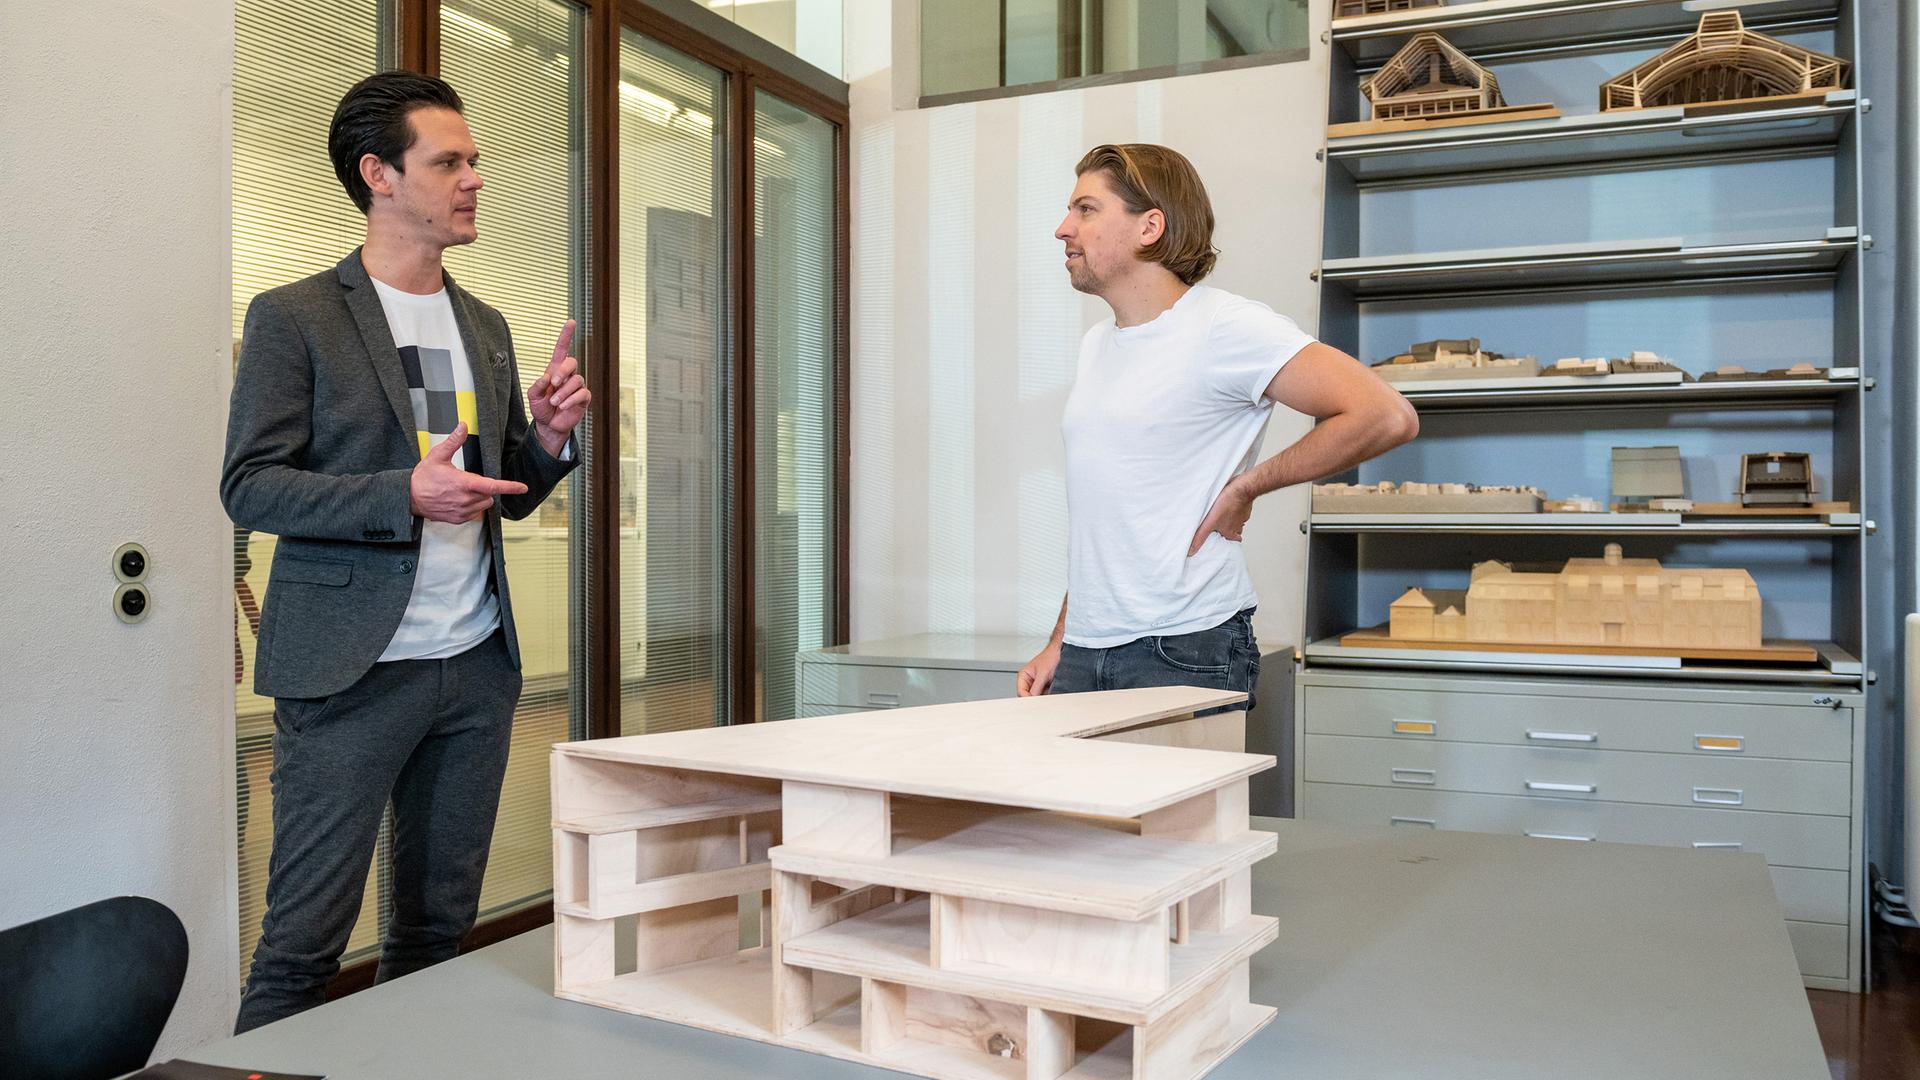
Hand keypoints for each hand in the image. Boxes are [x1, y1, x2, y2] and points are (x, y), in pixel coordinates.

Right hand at [410, 423, 528, 523]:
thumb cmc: (422, 478)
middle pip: (489, 495)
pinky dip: (472, 507)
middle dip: (485, 488)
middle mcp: (464, 500)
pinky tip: (459, 500)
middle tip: (468, 481)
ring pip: (484, 505)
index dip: (510, 486)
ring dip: (480, 498)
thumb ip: (454, 441)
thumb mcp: (437, 455)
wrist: (408, 497)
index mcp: (463, 483)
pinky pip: (475, 514)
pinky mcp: (458, 519)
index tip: (522, 487)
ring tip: (462, 491)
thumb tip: (463, 426)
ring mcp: (461, 511)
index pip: (492, 486)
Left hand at [529, 319, 589, 456]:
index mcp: (555, 370)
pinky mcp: (584, 398)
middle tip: (553, 383)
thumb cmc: (541, 408)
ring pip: (576, 380)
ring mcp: (577, 387)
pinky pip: (582, 393)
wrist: (549, 425)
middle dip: (563, 371)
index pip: (562, 349)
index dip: (566, 336)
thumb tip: (547, 377)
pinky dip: (571, 400)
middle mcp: (568, 376)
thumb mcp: (533, 397)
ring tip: (554, 402)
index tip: (571, 322)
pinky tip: (563, 406)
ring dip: (563, 392)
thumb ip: (537, 386)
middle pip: (572, 362)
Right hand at [1017, 643, 1061, 696]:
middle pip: (1027, 696)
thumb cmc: (1050, 657)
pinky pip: (1044, 695)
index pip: (1021, 692)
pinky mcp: (1044, 687)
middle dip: (1035, 698)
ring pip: (1036, 697)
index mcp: (1023, 675)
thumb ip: (1037, 687)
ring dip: (1042, 697)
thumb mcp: (1043, 673)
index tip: (1035, 701)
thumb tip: (1033, 698)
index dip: (1027, 698)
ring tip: (1048, 691)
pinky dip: (1047, 696)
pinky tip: (1051, 692)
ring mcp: (1036, 684)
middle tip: (1042, 699)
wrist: (1060, 653)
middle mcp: (1028, 681)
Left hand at [1189, 477, 1254, 555]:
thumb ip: (1200, 536)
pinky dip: (1235, 506)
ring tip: (1223, 514)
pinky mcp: (1244, 503)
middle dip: (1230, 529)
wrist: (1241, 488)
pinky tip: (1228, 502)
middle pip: (1236, 530)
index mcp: (1231, 531)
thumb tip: (1191, 551)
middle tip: (1222, 527)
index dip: (1229, 541)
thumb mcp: (1209, 523)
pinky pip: (1240, 507)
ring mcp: (1243, 513)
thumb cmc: (1227, 504)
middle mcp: (1239, 524)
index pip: (1234, 541)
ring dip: (1232, 518)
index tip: (1225, 540)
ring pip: (1238, 519)